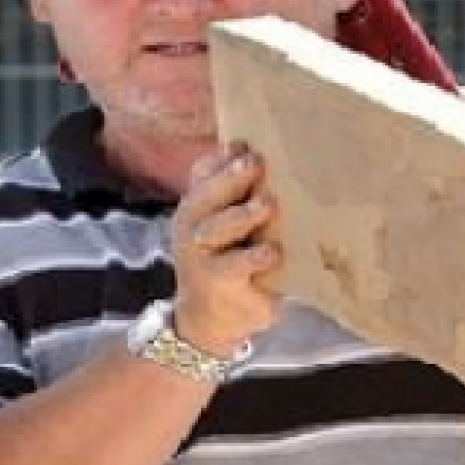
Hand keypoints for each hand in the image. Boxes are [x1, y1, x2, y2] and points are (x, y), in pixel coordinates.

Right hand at [171, 141, 281, 356]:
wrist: (208, 319)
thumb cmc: (227, 260)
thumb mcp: (226, 226)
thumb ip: (236, 196)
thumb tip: (258, 154)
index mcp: (196, 206)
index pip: (202, 174)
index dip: (221, 159)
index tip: (244, 144)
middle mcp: (192, 228)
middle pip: (206, 197)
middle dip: (230, 178)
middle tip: (255, 163)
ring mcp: (202, 257)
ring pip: (217, 229)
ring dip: (242, 215)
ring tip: (267, 204)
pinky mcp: (218, 283)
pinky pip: (234, 268)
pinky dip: (253, 258)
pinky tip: (272, 252)